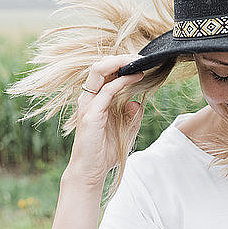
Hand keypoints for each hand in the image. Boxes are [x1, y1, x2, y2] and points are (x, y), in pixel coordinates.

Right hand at [65, 54, 144, 185]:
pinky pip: (107, 90)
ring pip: (99, 71)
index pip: (104, 72)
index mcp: (94, 99)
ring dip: (120, 63)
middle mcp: (89, 98)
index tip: (139, 61)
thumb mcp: (125, 129)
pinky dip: (122, 81)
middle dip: (120, 58)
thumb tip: (136, 101)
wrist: (91, 171)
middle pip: (100, 66)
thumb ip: (131, 114)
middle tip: (139, 57)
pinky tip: (135, 77)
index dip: (120, 63)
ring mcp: (88, 104)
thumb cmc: (105, 151)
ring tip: (137, 62)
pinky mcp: (91, 114)